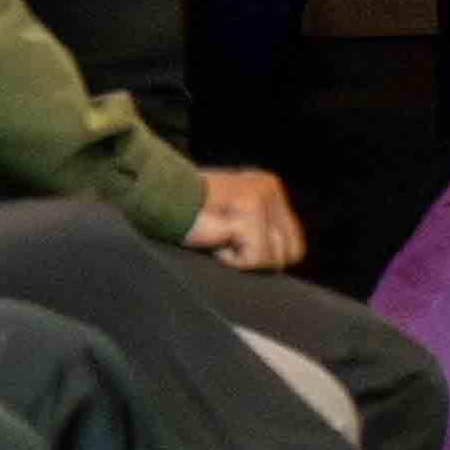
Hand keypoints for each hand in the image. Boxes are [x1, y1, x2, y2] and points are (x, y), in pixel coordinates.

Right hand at [185, 165, 305, 270]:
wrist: (156, 195)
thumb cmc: (188, 213)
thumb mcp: (232, 214)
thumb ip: (258, 230)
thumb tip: (279, 261)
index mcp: (270, 189)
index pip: (293, 244)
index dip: (266, 257)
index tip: (235, 245)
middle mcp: (270, 191)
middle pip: (290, 254)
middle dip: (257, 258)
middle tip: (225, 240)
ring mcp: (261, 200)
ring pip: (272, 259)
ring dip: (242, 258)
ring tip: (218, 237)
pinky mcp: (249, 213)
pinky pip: (253, 259)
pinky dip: (229, 259)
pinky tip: (212, 240)